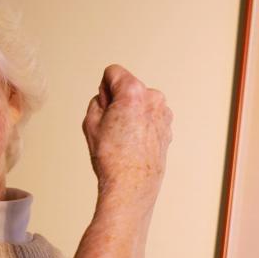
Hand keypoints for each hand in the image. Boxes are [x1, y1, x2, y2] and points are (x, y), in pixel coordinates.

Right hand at [83, 65, 172, 204]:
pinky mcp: (168, 128)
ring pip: (140, 103)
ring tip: (124, 138)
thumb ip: (98, 100)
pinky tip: (134, 143)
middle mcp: (154, 98)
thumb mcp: (91, 121)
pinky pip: (149, 117)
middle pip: (129, 87)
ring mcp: (164, 114)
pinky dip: (141, 124)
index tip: (104, 109)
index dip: (103, 89)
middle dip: (119, 101)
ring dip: (131, 113)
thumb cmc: (111, 157)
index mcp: (135, 92)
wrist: (131, 185)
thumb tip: (108, 97)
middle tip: (112, 127)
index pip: (113, 72)